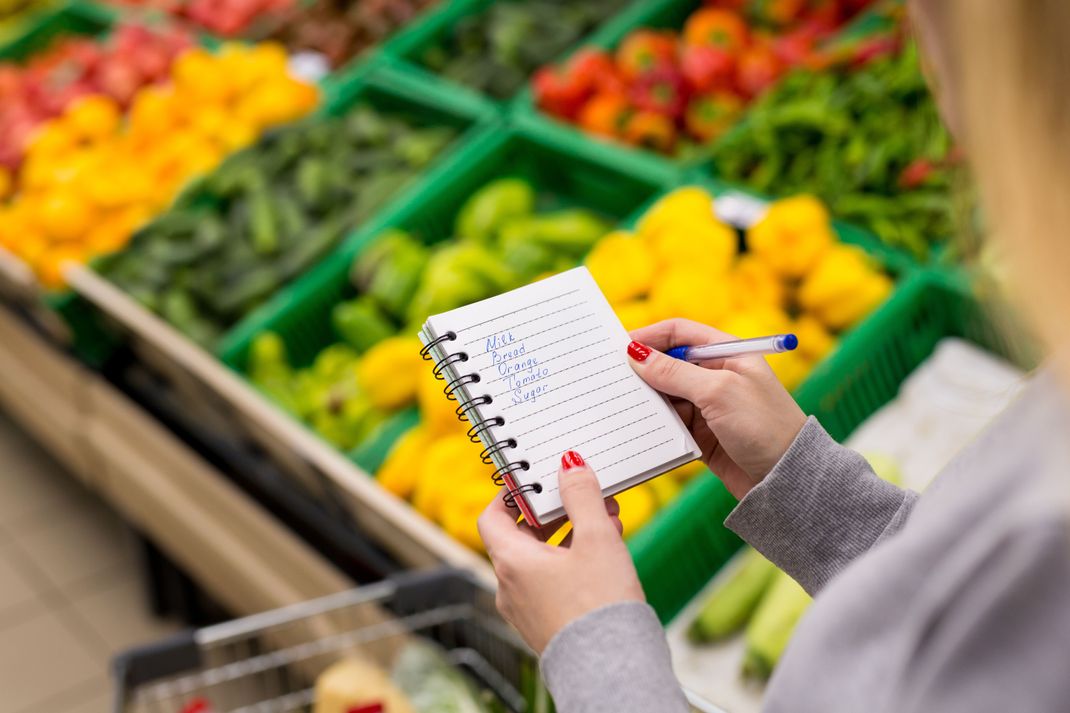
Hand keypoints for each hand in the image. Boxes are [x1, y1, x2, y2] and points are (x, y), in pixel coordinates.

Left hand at [478, 451, 643, 653]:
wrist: (613, 670)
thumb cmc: (600, 605)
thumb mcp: (596, 538)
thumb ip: (582, 497)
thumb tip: (569, 466)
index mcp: (511, 562)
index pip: (493, 516)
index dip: (511, 493)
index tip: (533, 477)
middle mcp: (511, 586)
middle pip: (521, 536)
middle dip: (553, 512)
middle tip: (580, 494)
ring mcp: (527, 609)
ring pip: (541, 559)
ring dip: (569, 535)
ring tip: (604, 518)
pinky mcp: (547, 624)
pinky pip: (551, 582)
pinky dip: (572, 561)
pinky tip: (605, 552)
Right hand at [628, 319, 805, 498]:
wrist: (787, 479)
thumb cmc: (765, 426)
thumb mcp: (718, 391)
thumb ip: (674, 372)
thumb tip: (636, 354)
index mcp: (726, 353)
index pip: (680, 333)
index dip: (649, 336)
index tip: (619, 347)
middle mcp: (716, 375)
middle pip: (668, 363)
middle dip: (642, 370)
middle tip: (612, 378)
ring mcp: (708, 406)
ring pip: (665, 395)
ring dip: (646, 400)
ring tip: (621, 405)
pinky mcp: (701, 434)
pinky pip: (669, 423)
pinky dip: (654, 424)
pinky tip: (638, 427)